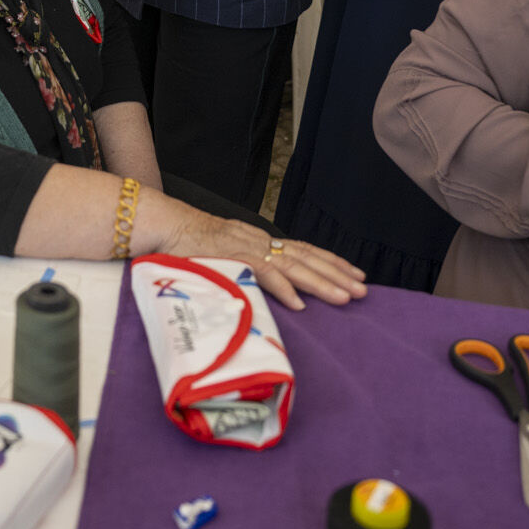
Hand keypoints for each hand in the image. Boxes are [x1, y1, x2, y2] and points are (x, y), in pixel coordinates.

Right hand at [163, 212, 368, 311]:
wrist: (164, 224)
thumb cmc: (189, 244)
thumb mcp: (227, 255)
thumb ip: (249, 268)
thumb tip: (270, 287)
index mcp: (260, 240)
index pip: (304, 250)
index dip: (331, 262)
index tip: (356, 274)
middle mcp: (260, 241)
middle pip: (306, 258)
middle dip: (337, 275)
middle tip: (364, 291)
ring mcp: (247, 248)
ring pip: (292, 266)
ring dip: (321, 283)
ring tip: (345, 298)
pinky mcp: (232, 258)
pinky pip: (262, 274)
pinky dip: (283, 289)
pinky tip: (300, 304)